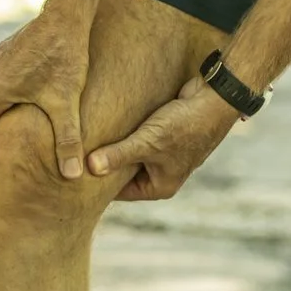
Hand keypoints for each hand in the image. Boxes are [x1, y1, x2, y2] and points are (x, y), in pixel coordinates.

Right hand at [0, 9, 91, 178]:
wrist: (68, 15)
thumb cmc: (66, 59)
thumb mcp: (66, 104)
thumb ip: (68, 141)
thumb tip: (72, 176)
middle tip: (5, 162)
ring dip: (5, 116)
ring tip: (15, 134)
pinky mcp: (8, 51)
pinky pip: (7, 81)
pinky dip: (13, 96)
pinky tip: (28, 104)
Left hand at [87, 77, 239, 200]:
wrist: (215, 99)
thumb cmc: (185, 125)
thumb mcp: (148, 142)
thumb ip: (118, 155)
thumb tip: (88, 168)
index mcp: (160, 186)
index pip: (119, 192)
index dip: (98, 183)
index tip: (75, 173)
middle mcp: (161, 173)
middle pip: (122, 173)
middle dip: (104, 163)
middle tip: (75, 155)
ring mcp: (162, 153)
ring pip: (129, 153)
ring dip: (114, 145)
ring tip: (88, 137)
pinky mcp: (162, 133)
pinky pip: (136, 137)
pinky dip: (124, 132)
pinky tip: (106, 121)